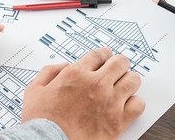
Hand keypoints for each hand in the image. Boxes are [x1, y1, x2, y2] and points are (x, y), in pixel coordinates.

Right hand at [22, 47, 144, 139]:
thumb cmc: (41, 121)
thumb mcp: (35, 89)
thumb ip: (49, 71)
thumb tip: (63, 66)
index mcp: (76, 74)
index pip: (100, 54)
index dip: (103, 55)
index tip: (105, 58)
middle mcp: (95, 84)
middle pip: (120, 62)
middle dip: (118, 64)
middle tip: (115, 69)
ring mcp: (109, 102)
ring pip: (133, 80)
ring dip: (128, 80)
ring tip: (122, 86)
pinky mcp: (118, 121)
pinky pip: (139, 104)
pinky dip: (134, 102)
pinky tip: (125, 104)